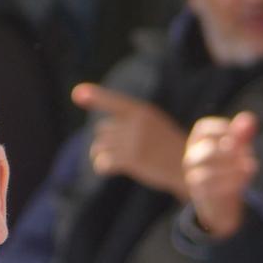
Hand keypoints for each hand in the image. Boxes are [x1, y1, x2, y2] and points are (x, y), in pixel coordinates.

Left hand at [72, 83, 189, 197]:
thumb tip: (100, 132)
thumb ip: (130, 123)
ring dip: (100, 155)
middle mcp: (136, 124)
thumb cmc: (167, 147)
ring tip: (109, 161)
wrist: (186, 166)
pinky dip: (101, 166)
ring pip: (100, 146)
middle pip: (102, 130)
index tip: (76, 93)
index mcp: (142, 111)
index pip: (114, 101)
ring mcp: (133, 141)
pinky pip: (104, 162)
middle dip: (104, 141)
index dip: (95, 96)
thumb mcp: (154, 125)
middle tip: (115, 152)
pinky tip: (106, 169)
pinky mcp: (131, 160)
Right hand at [183, 112, 259, 238]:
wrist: (219, 198)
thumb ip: (243, 133)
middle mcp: (191, 158)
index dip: (223, 130)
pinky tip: (245, 179)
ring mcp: (193, 177)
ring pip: (208, 174)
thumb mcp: (239, 146)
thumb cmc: (229, 164)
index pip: (204, 129)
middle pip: (207, 151)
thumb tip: (249, 119)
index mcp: (197, 141)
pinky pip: (212, 189)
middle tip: (247, 154)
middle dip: (230, 152)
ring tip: (251, 167)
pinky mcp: (200, 194)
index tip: (240, 137)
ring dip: (232, 170)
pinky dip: (231, 183)